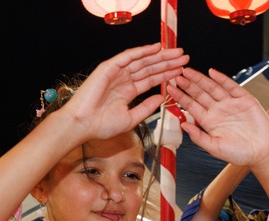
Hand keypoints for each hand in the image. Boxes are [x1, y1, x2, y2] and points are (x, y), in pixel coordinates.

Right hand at [57, 43, 186, 141]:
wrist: (83, 125)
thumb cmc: (102, 125)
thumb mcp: (131, 118)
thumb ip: (146, 108)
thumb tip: (161, 98)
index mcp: (128, 91)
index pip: (151, 79)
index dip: (167, 74)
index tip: (181, 71)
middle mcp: (124, 79)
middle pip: (150, 68)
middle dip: (168, 62)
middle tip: (185, 58)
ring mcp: (117, 72)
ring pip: (142, 60)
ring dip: (160, 55)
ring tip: (177, 52)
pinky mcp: (109, 67)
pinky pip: (129, 56)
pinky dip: (142, 51)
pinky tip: (156, 48)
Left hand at [167, 68, 268, 167]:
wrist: (262, 153)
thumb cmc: (239, 154)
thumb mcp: (215, 148)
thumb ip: (198, 137)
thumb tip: (183, 125)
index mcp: (209, 122)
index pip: (192, 106)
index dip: (181, 97)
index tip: (169, 89)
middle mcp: (218, 111)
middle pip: (200, 94)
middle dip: (188, 85)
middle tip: (176, 75)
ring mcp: (231, 104)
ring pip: (213, 88)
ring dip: (201, 80)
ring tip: (188, 72)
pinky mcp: (244, 100)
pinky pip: (231, 87)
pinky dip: (222, 79)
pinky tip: (212, 73)